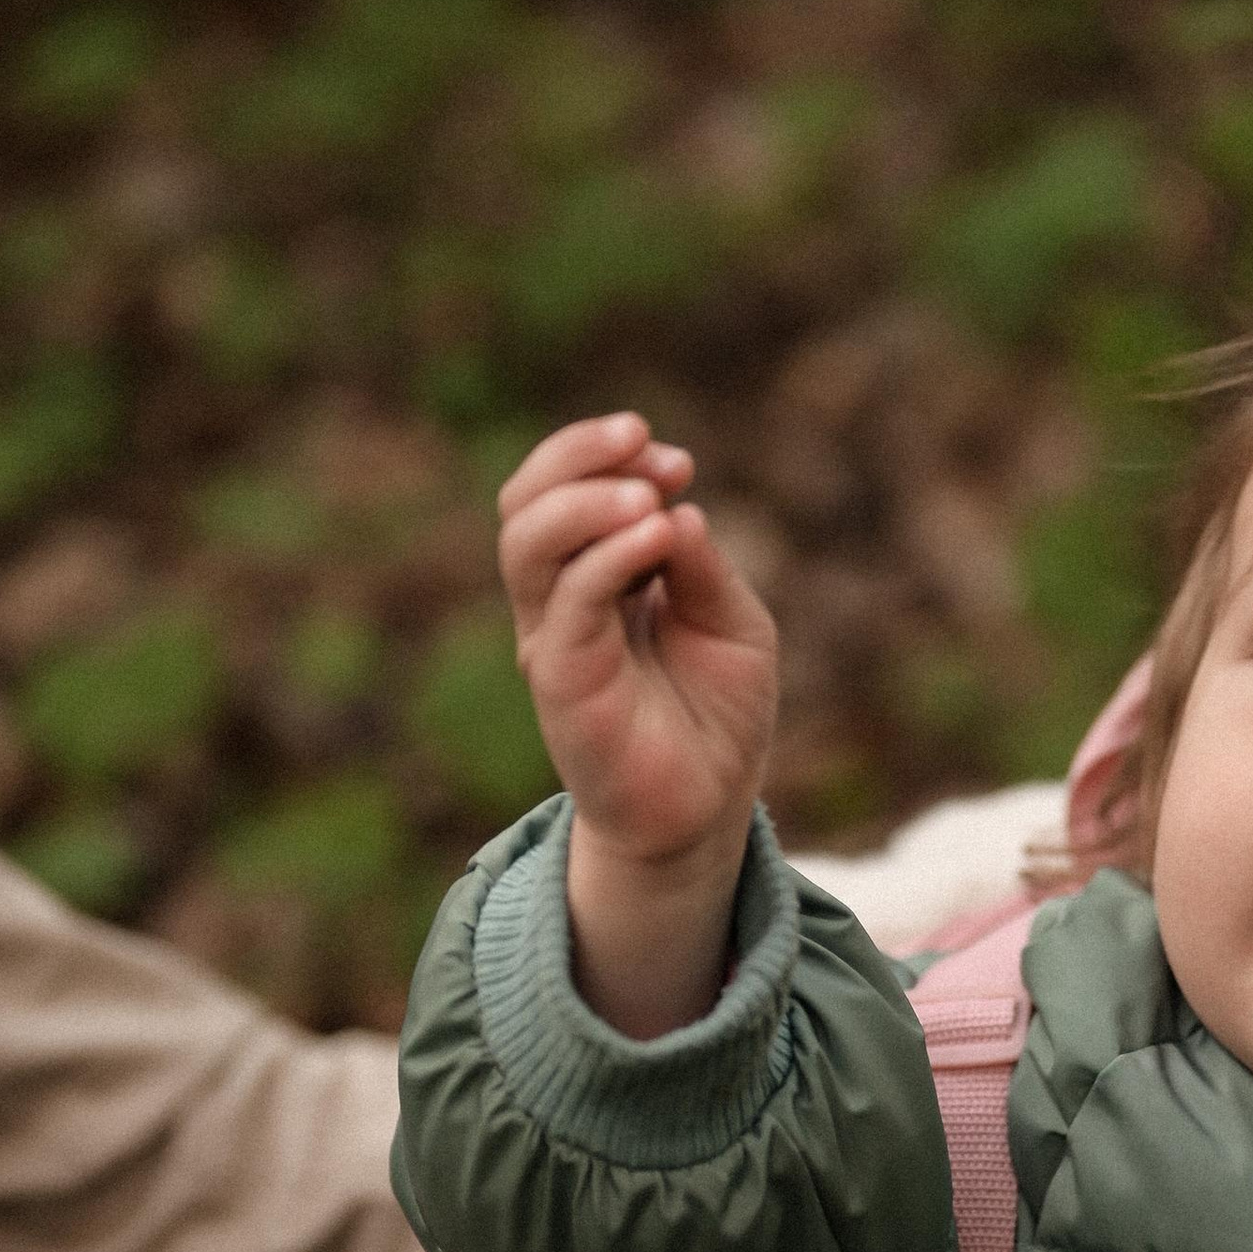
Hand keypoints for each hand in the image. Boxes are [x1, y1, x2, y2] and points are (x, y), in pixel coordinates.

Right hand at [499, 412, 778, 1035]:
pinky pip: (568, 602)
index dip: (604, 456)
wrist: (707, 808)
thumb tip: (675, 507)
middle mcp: (559, 601)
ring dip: (586, 500)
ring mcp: (554, 639)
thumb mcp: (729, 621)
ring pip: (526, 542)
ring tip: (648, 497)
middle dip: (578, 455)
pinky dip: (610, 557)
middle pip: (522, 502)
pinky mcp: (564, 681)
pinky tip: (660, 536)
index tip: (675, 460)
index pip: (559, 489)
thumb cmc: (715, 713)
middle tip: (646, 443)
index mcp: (593, 574)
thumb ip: (700, 565)